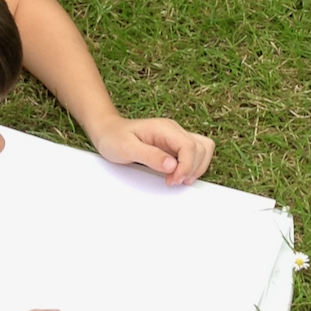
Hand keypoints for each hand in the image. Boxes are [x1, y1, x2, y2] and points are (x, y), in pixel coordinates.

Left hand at [89, 114, 215, 185]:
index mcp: (165, 129)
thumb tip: (172, 165)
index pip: (190, 146)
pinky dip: (192, 166)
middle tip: (173, 181)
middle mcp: (174, 131)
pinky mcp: (174, 146)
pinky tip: (178, 175)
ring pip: (203, 150)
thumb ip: (150, 156)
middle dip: (192, 169)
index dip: (187, 166)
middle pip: (201, 148)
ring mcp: (176, 138)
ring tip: (178, 179)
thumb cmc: (114, 137)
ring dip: (196, 167)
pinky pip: (195, 154)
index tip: (174, 180)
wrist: (107, 132)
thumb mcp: (127, 148)